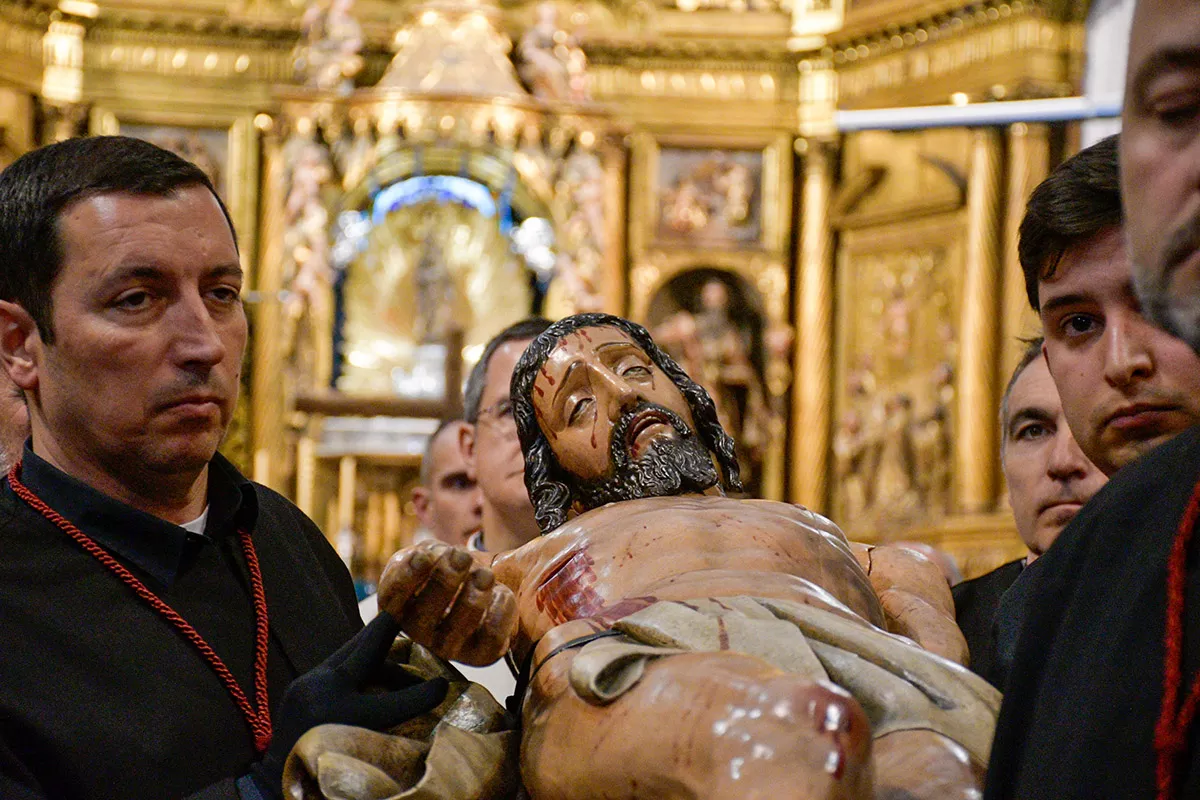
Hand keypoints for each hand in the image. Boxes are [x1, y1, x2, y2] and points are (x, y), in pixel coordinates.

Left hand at [248, 611, 447, 798]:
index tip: (443, 686)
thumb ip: (390, 732)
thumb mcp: (365, 756)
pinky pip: (335, 666)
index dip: (424, 694)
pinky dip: (357, 667)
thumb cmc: (327, 776)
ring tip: (400, 670)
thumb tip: (424, 713)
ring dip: (377, 654)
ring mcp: (307, 687)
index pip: (397, 703)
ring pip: (351, 654)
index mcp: (345, 720)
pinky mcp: (298, 686)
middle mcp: (324, 696)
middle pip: (367, 650)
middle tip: (409, 613)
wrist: (273, 784)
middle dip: (390, 628)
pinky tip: (372, 677)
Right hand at [379, 541, 517, 666]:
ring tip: (485, 573)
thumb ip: (425, 553)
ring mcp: (449, 646)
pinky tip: (499, 592)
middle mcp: (419, 632)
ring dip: (475, 592)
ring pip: (459, 625)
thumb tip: (429, 557)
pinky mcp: (480, 654)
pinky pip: (491, 635)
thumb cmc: (446, 569)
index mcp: (399, 607)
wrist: (480, 588)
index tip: (423, 556)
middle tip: (462, 556)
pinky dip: (498, 607)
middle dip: (445, 579)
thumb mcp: (430, 554)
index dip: (405, 577)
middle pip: (425, 612)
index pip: (391, 597)